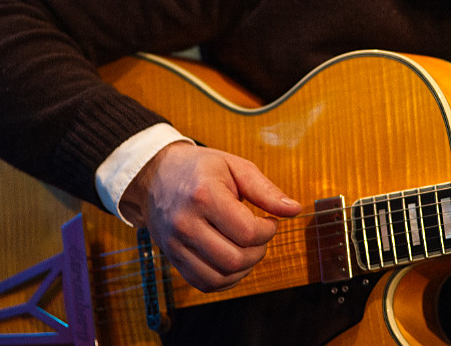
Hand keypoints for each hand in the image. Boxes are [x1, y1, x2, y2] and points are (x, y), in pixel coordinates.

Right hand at [120, 141, 301, 291]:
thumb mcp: (235, 167)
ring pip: (220, 277)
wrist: (156, 174)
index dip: (268, 231)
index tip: (269, 222)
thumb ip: (265, 190)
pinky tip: (233, 261)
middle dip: (258, 251)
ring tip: (247, 248)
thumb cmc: (200, 169)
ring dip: (244, 268)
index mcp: (203, 195)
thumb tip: (294, 210)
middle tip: (260, 236)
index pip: (246, 232)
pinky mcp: (172, 258)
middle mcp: (185, 223)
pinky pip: (204, 283)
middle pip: (234, 259)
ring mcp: (175, 244)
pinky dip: (226, 279)